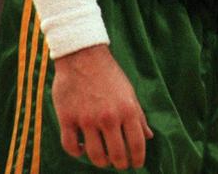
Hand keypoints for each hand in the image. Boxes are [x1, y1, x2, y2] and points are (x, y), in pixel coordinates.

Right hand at [52, 44, 152, 169]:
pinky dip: (77, 153)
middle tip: (120, 164)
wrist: (83, 56)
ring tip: (104, 160)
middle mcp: (108, 117)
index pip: (137, 144)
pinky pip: (71, 147)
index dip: (138, 159)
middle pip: (116, 155)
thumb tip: (149, 136)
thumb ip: (139, 116)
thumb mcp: (129, 92)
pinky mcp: (67, 119)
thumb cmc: (109, 74)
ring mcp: (87, 119)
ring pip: (95, 155)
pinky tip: (82, 149)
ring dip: (101, 162)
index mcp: (127, 109)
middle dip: (120, 163)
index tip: (137, 165)